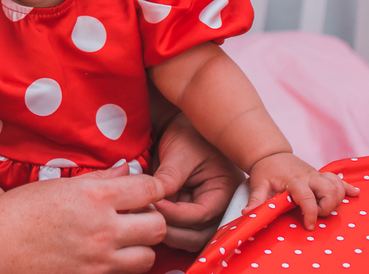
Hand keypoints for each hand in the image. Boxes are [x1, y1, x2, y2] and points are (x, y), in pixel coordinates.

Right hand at [0, 167, 167, 273]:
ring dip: (142, 247)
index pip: (149, 189)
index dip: (157, 187)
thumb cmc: (19, 210)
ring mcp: (98, 260)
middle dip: (153, 218)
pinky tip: (107, 254)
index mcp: (95, 197)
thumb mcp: (60, 185)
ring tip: (125, 238)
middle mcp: (103, 229)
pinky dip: (123, 265)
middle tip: (138, 215)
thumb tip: (127, 168)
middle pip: (157, 226)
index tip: (153, 189)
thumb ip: (99, 179)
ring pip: (148, 257)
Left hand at [150, 113, 243, 251]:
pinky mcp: (189, 214)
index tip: (154, 205)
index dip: (176, 215)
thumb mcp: (179, 153)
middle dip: (171, 231)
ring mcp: (204, 213)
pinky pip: (179, 232)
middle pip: (198, 236)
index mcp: (225, 191)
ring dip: (166, 234)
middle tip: (145, 217)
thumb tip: (155, 202)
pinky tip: (145, 217)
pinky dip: (163, 228)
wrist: (181, 127)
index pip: (202, 215)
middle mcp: (219, 207)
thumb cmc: (187, 134)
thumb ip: (169, 178)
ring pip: (188, 239)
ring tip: (143, 217)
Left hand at [244, 152, 359, 229]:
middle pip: (329, 190)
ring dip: (337, 198)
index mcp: (294, 181)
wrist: (270, 153)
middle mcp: (309, 177)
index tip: (308, 226)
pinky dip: (347, 186)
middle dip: (327, 207)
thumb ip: (256, 200)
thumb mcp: (258, 184)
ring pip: (337, 185)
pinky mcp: (320, 175)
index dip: (310, 213)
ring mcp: (316, 175)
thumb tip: (247, 214)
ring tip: (327, 207)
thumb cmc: (265, 170)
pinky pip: (338, 179)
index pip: (307, 197)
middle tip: (316, 214)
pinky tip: (354, 193)